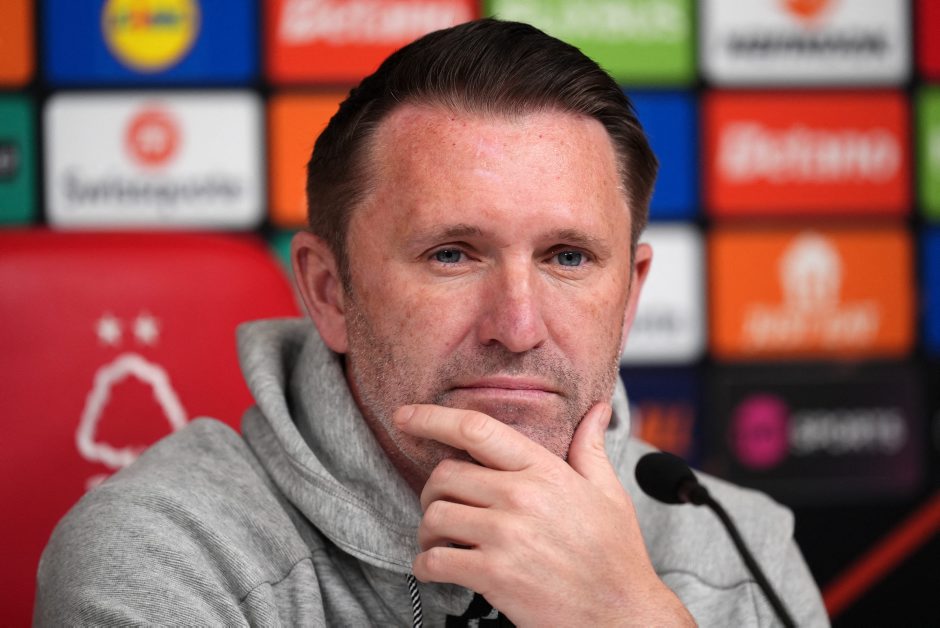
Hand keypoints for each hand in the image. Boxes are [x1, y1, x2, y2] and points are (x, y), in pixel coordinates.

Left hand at [394, 402, 694, 626]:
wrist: (623, 615)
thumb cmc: (615, 556)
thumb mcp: (609, 493)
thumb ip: (590, 448)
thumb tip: (598, 409)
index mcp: (544, 470)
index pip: (476, 429)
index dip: (432, 418)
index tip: (406, 416)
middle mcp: (521, 496)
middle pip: (444, 475)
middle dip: (433, 490)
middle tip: (443, 507)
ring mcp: (506, 535)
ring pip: (434, 516)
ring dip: (428, 531)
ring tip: (442, 542)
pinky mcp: (494, 575)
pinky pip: (435, 561)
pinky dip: (426, 566)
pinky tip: (438, 569)